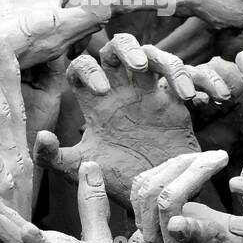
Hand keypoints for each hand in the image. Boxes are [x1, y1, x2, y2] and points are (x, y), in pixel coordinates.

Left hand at [35, 35, 200, 206]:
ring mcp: (150, 93)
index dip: (87, 70)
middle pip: (117, 46)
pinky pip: (186, 76)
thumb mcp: (83, 170)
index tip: (101, 92)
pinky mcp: (176, 101)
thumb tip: (41, 135)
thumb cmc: (116, 181)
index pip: (83, 66)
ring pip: (153, 54)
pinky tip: (200, 97)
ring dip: (162, 59)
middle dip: (125, 48)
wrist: (156, 197)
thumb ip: (55, 157)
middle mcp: (121, 91)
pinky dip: (194, 79)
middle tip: (136, 68)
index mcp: (96, 103)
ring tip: (171, 86)